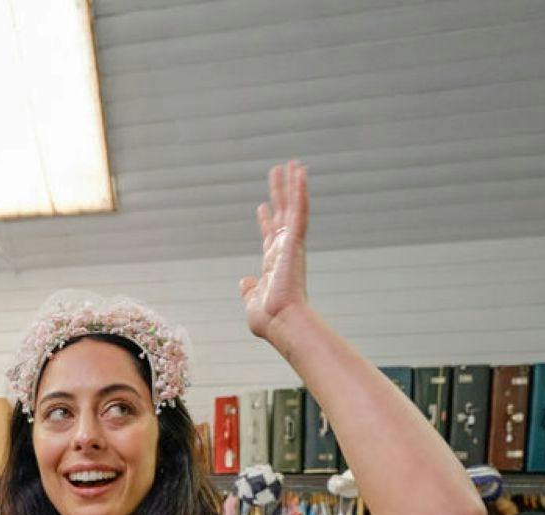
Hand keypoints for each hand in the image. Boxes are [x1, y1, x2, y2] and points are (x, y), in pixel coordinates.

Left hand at [239, 160, 310, 343]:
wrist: (281, 321)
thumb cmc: (269, 320)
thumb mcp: (253, 301)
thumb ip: (249, 290)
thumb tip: (244, 282)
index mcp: (273, 264)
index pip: (269, 237)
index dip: (265, 221)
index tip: (262, 206)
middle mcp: (284, 251)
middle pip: (282, 215)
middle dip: (279, 194)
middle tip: (277, 173)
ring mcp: (291, 244)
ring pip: (293, 207)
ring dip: (291, 184)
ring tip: (290, 163)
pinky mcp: (295, 240)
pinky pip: (299, 210)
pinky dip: (300, 190)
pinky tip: (300, 171)